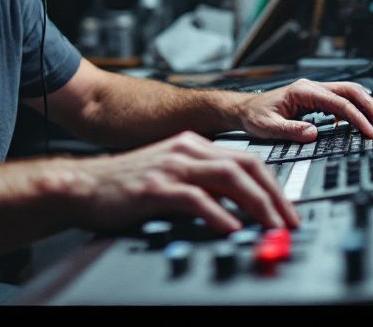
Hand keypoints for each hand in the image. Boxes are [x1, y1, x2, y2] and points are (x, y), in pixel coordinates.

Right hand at [70, 131, 298, 234]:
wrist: (84, 185)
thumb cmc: (126, 186)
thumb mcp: (172, 176)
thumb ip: (203, 186)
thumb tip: (240, 210)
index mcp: (193, 144)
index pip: (247, 159)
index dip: (273, 185)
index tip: (287, 209)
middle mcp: (186, 149)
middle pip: (246, 165)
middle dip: (274, 194)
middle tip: (289, 221)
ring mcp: (172, 166)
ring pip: (229, 177)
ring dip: (256, 203)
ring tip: (270, 226)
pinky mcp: (156, 186)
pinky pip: (196, 198)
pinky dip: (219, 214)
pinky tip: (232, 229)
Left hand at [233, 79, 372, 142]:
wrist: (244, 109)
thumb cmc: (254, 116)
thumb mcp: (267, 127)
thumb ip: (290, 130)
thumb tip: (313, 133)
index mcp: (303, 91)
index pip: (339, 103)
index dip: (359, 118)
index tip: (372, 133)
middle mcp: (313, 87)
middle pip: (353, 92)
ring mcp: (316, 91)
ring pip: (352, 94)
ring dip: (370, 108)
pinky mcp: (318, 98)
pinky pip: (345, 100)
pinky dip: (360, 110)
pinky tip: (366, 123)